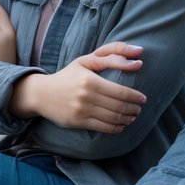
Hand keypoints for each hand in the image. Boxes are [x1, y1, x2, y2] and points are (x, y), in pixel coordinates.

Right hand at [10, 42, 145, 132]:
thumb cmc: (68, 75)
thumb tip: (138, 61)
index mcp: (90, 80)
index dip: (135, 97)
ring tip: (132, 117)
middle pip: (118, 107)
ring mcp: (82, 111)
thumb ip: (112, 56)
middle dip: (133, 109)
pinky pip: (102, 128)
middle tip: (139, 109)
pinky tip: (121, 125)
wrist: (42, 93)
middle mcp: (87, 96)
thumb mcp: (87, 61)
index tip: (142, 98)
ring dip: (127, 119)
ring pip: (112, 118)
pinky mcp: (78, 122)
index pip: (120, 92)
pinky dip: (116, 128)